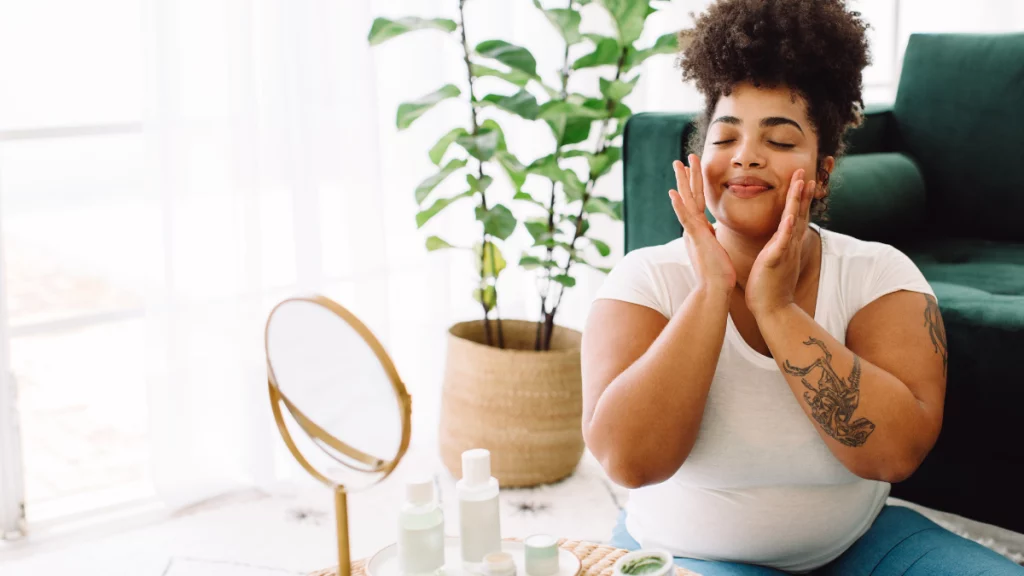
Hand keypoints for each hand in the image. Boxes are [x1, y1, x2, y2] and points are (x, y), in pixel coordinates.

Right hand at [669, 155, 735, 294]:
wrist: (715, 289)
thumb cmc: (719, 273)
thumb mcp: (715, 247)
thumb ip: (710, 235)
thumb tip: (711, 228)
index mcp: (700, 229)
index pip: (697, 201)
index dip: (694, 185)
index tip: (691, 169)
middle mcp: (693, 228)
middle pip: (690, 196)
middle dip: (687, 176)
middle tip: (683, 158)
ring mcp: (693, 232)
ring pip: (687, 202)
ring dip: (682, 182)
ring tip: (678, 164)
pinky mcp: (695, 239)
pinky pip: (686, 220)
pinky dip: (679, 206)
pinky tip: (673, 193)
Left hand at [746, 169, 814, 318]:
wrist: (772, 309)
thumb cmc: (768, 285)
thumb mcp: (773, 259)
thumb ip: (775, 246)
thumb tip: (774, 238)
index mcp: (786, 242)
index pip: (795, 214)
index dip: (798, 196)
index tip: (801, 177)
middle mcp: (790, 244)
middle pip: (800, 212)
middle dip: (802, 191)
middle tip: (805, 170)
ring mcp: (785, 251)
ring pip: (794, 222)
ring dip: (798, 201)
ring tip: (802, 182)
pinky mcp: (776, 261)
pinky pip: (784, 243)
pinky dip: (788, 229)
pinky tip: (791, 216)